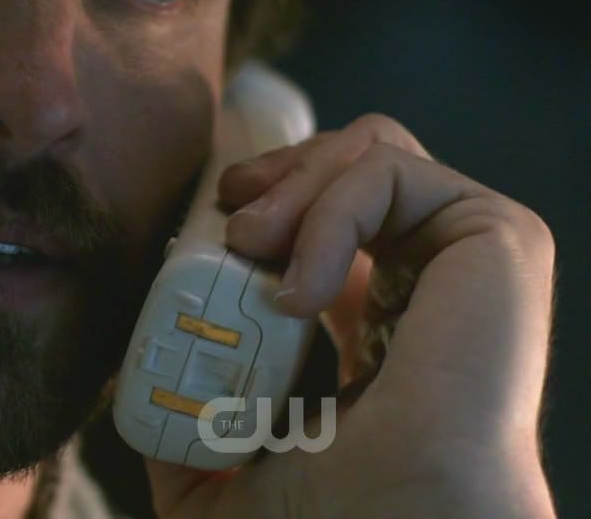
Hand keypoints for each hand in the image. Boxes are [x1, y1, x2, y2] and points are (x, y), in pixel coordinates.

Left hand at [142, 113, 557, 518]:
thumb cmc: (330, 515)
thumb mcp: (225, 472)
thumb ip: (189, 431)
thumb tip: (139, 401)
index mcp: (381, 322)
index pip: (324, 215)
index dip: (265, 201)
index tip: (210, 228)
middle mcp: (428, 280)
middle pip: (349, 162)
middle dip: (274, 174)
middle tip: (227, 223)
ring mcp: (465, 256)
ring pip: (369, 151)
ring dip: (291, 182)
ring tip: (247, 245)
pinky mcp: (494, 238)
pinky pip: (391, 171)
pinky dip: (325, 209)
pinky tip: (297, 288)